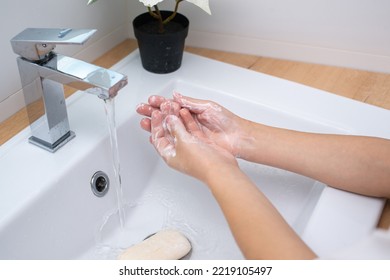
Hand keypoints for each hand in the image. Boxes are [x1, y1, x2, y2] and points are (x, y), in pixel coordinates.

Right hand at [137, 93, 252, 157]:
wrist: (237, 138)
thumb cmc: (227, 121)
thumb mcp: (207, 107)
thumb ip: (190, 102)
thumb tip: (176, 96)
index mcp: (193, 109)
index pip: (173, 104)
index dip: (161, 102)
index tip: (151, 101)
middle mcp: (190, 120)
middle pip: (167, 115)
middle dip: (154, 112)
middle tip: (142, 110)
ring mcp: (190, 132)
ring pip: (169, 126)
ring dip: (157, 123)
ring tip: (145, 121)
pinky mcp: (191, 142)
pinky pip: (175, 138)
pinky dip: (165, 136)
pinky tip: (156, 134)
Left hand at [150, 107, 237, 182]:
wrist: (220, 168)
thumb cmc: (201, 163)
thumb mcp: (183, 142)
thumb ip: (175, 128)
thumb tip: (169, 119)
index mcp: (169, 154)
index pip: (158, 137)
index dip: (155, 124)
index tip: (156, 112)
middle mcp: (178, 151)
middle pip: (168, 132)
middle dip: (166, 118)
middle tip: (164, 107)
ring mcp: (190, 147)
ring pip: (180, 129)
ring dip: (176, 117)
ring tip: (174, 106)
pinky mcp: (200, 143)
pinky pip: (191, 129)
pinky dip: (187, 120)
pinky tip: (185, 112)